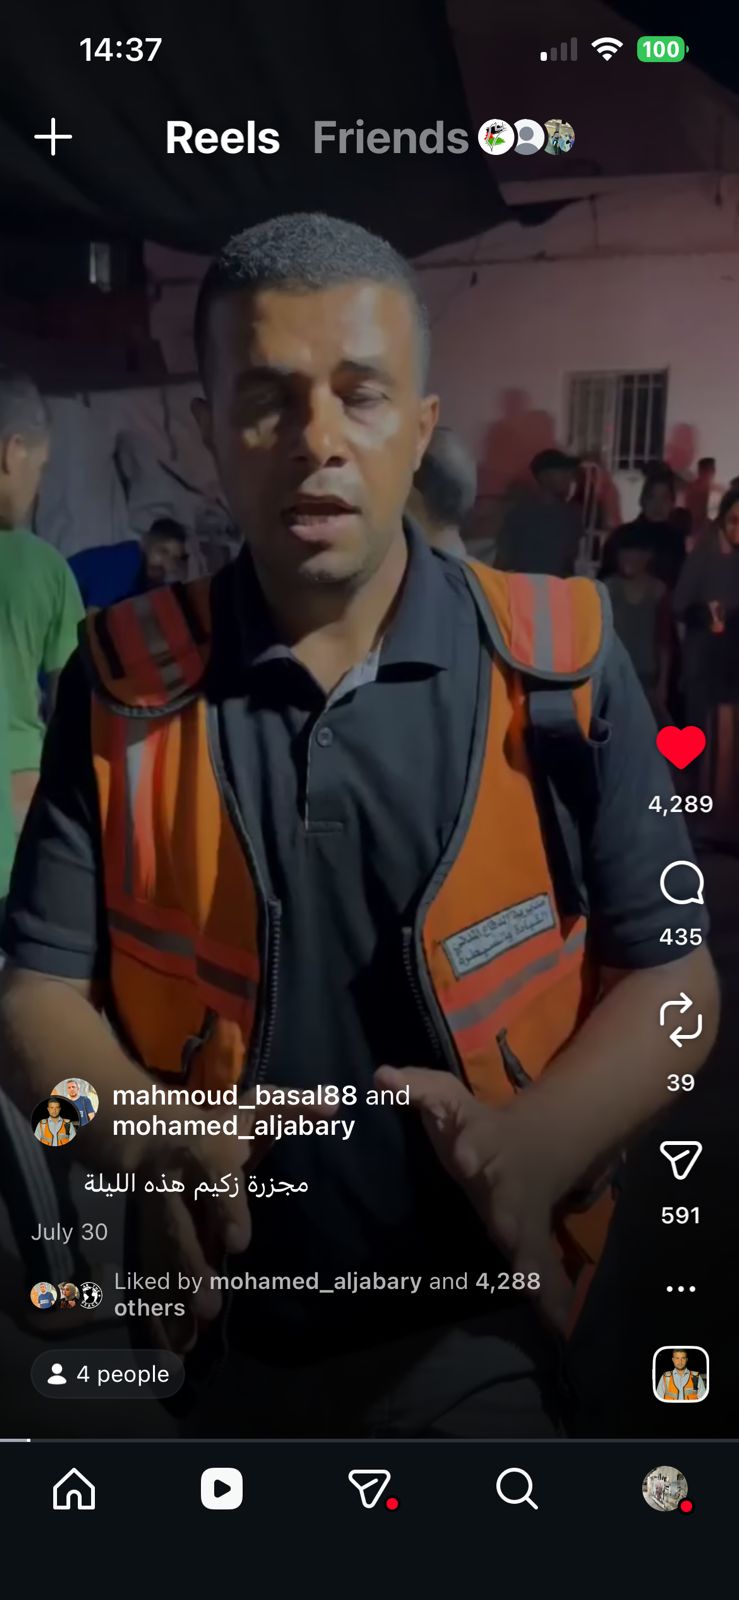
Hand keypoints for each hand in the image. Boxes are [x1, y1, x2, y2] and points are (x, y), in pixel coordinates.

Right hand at [133, 1090, 316, 1354]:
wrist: (138, 1127)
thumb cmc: (212, 1121)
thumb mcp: (252, 1108)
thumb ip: (293, 1107)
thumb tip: (336, 1104)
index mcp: (203, 1149)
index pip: (215, 1177)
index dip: (225, 1207)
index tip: (239, 1243)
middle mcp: (173, 1185)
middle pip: (178, 1227)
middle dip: (190, 1267)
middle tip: (209, 1305)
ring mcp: (155, 1216)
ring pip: (159, 1260)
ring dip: (172, 1300)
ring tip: (189, 1341)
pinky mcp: (146, 1240)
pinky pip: (148, 1277)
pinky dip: (156, 1314)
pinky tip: (170, 1349)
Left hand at [375, 1065, 574, 1332]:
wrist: (538, 1145)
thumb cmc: (475, 1129)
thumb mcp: (446, 1099)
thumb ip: (414, 1088)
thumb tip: (379, 1076)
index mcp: (483, 1144)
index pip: (475, 1142)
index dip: (471, 1148)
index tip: (465, 1158)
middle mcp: (505, 1181)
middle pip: (508, 1198)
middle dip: (506, 1215)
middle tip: (506, 1230)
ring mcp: (520, 1214)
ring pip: (528, 1235)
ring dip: (531, 1261)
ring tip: (532, 1285)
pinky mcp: (529, 1240)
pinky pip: (544, 1270)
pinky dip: (553, 1297)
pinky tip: (561, 1326)